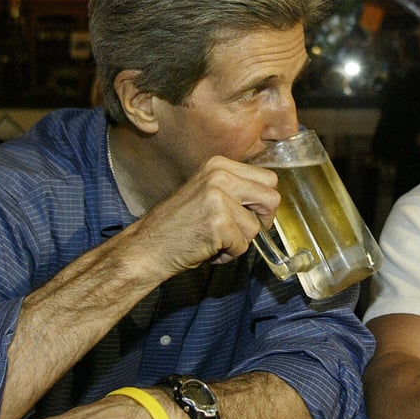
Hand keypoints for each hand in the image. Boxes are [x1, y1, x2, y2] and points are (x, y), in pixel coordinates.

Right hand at [137, 155, 279, 274]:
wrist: (148, 246)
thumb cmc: (179, 225)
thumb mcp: (208, 193)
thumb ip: (236, 190)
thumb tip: (270, 201)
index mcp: (219, 165)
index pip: (268, 179)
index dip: (263, 202)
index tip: (249, 214)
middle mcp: (220, 175)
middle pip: (271, 198)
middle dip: (262, 220)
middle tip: (240, 231)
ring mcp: (219, 197)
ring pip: (257, 226)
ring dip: (240, 241)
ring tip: (215, 239)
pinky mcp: (219, 222)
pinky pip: (243, 245)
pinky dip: (229, 254)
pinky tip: (209, 248)